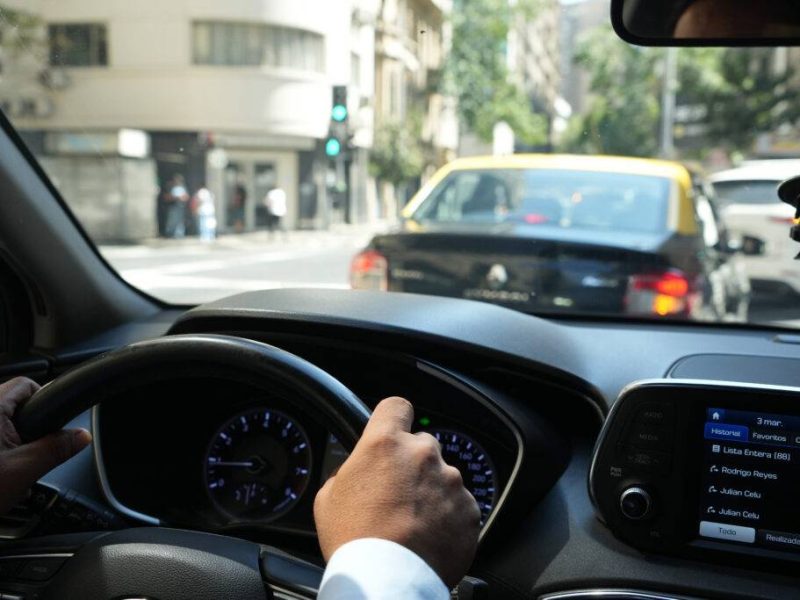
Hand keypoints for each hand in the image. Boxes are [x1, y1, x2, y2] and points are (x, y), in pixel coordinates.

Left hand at [0, 377, 91, 512]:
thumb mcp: (22, 470)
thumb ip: (56, 448)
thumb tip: (82, 436)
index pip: (25, 385)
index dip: (43, 403)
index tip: (50, 426)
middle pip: (8, 406)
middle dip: (23, 430)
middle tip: (26, 455)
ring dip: (5, 445)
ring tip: (4, 472)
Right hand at [314, 396, 479, 587]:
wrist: (387, 580)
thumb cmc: (354, 541)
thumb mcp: (329, 497)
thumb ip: (348, 471)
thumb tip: (356, 471)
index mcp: (385, 444)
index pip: (397, 406)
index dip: (393, 418)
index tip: (392, 430)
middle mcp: (422, 455)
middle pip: (421, 445)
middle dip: (411, 465)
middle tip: (396, 494)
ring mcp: (450, 481)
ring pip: (442, 477)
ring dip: (431, 493)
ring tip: (412, 523)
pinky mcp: (469, 509)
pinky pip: (459, 505)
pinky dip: (447, 517)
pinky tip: (429, 537)